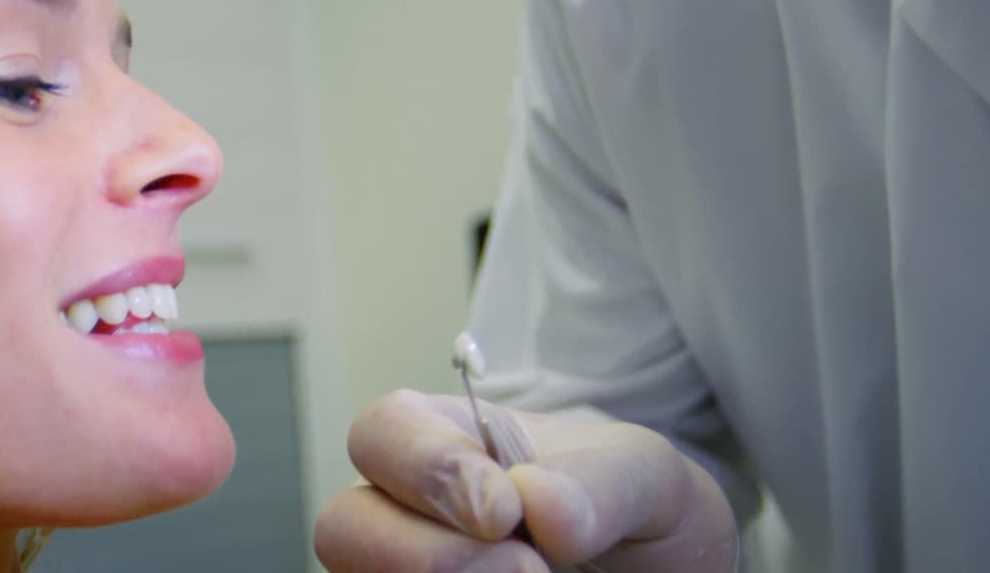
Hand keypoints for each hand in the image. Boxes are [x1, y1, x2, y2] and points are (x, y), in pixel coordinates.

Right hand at [314, 389, 736, 571]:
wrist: (647, 565)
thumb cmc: (622, 505)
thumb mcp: (640, 476)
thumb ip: (601, 484)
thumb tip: (539, 505)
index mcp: (443, 437)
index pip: (382, 430)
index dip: (428, 469)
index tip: (505, 512)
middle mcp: (403, 508)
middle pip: (341, 524)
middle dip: (428, 555)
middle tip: (527, 571)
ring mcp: (401, 567)